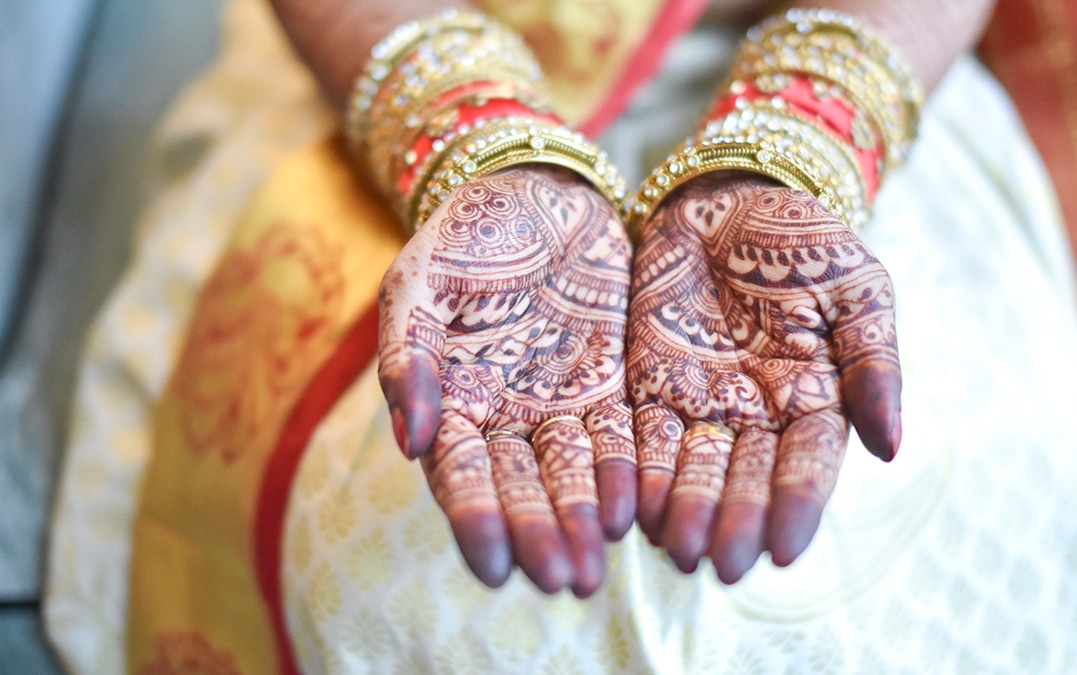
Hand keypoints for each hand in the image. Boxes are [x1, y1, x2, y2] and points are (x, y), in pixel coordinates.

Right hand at [377, 166, 634, 596]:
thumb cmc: (464, 238)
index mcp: (451, 403)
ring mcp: (559, 405)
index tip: (495, 567)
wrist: (532, 193)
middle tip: (561, 581)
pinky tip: (632, 510)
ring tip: (596, 566)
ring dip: (582, 521)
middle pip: (522, 489)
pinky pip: (618, 438)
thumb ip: (408, 357)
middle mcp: (506, 418)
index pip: (461, 476)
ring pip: (572, 475)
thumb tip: (412, 441)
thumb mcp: (418, 284)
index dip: (477, 520)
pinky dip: (623, 473)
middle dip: (540, 534)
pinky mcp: (610, 385)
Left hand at [627, 172, 901, 582]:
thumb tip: (890, 448)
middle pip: (745, 478)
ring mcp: (702, 404)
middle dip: (734, 522)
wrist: (726, 197)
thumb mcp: (856, 288)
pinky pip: (643, 438)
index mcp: (816, 398)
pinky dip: (640, 472)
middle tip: (721, 565)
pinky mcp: (650, 387)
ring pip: (693, 469)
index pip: (808, 464)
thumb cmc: (801, 239)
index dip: (797, 506)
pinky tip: (633, 507)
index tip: (785, 551)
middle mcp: (758, 415)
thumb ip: (874, 363)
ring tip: (676, 551)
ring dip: (685, 511)